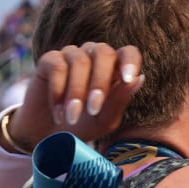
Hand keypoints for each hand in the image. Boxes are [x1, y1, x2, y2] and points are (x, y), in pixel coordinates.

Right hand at [6, 43, 143, 151]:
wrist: (49, 135)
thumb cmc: (83, 125)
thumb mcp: (105, 120)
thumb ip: (120, 100)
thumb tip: (140, 78)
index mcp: (114, 68)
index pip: (128, 53)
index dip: (131, 61)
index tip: (128, 79)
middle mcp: (94, 56)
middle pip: (104, 52)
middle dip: (100, 82)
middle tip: (93, 110)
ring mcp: (71, 55)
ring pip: (79, 60)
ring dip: (77, 92)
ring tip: (72, 117)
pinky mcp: (49, 60)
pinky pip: (57, 66)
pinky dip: (58, 91)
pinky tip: (58, 113)